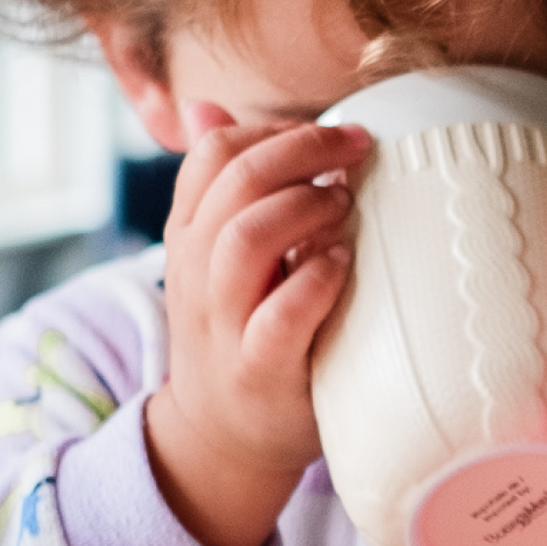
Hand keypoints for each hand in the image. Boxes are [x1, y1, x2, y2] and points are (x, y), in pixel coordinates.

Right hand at [145, 101, 371, 545]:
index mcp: (189, 237)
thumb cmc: (241, 331)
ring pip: (244, 239)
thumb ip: (223, 188)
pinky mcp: (258, 370)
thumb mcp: (219, 257)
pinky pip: (278, 317)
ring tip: (347, 205)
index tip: (331, 135)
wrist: (221, 439)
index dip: (274, 129)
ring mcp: (224, 324)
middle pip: (232, 183)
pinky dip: (313, 281)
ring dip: (304, 207)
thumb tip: (207, 106)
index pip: (211, 153)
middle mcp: (197, 274)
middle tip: (356, 150)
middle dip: (300, 151)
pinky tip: (341, 263)